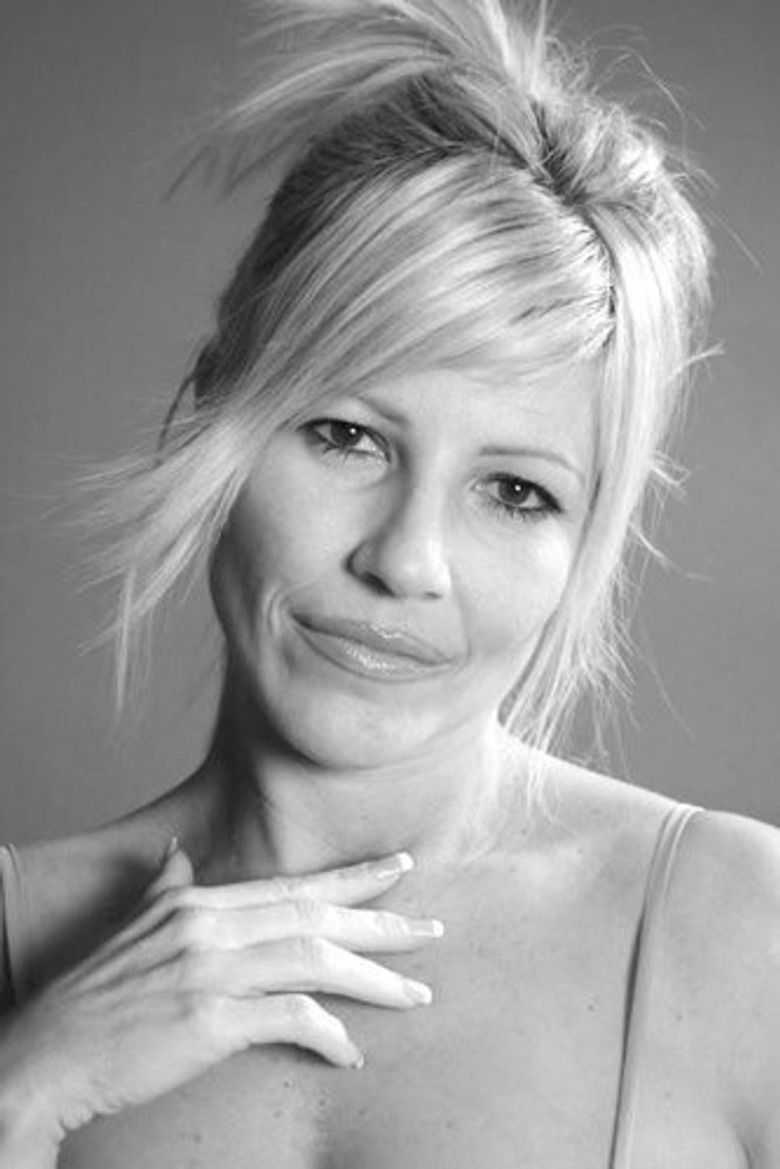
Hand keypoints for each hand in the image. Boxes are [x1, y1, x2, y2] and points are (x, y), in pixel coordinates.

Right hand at [0, 843, 442, 1142]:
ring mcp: (211, 969)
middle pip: (316, 915)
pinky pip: (290, 1018)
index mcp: (199, 901)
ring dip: (374, 978)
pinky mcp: (208, 1019)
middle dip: (382, 922)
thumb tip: (179, 852)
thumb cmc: (92, 998)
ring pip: (315, 959)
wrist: (48, 1053)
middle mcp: (211, 925)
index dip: (352, 879)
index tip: (401, 868)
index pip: (294, 885)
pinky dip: (328, 1033)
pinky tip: (351, 1052)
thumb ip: (165, 886)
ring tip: (417, 994)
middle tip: (433, 930)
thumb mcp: (132, 925)